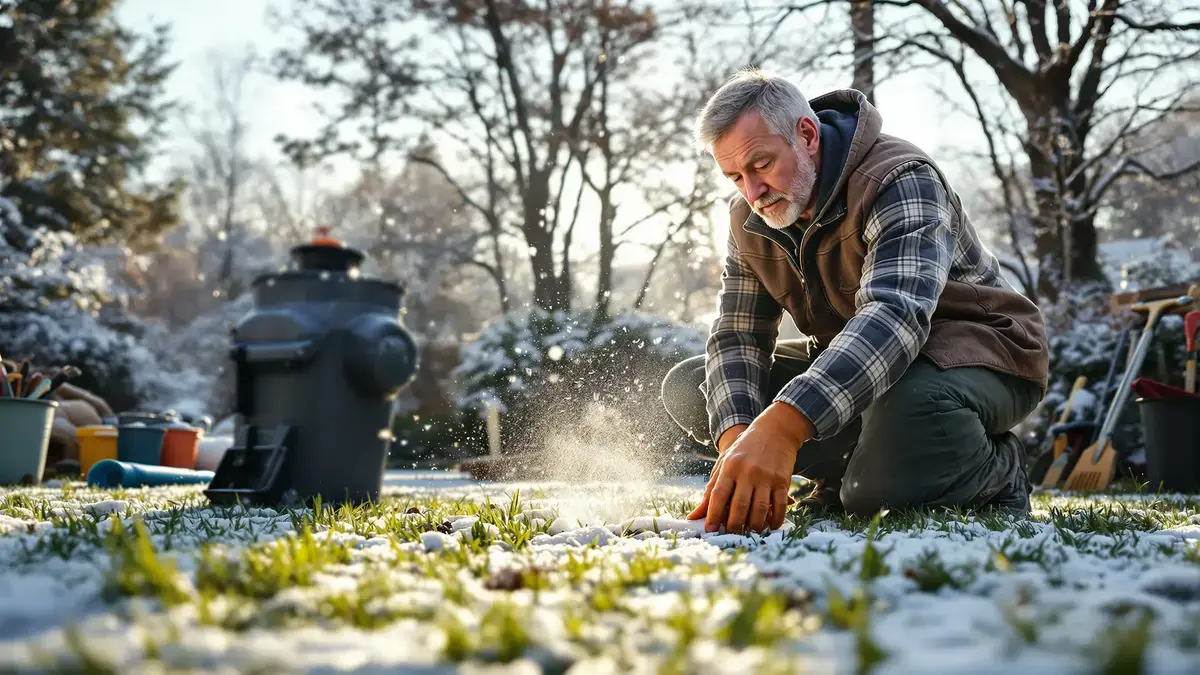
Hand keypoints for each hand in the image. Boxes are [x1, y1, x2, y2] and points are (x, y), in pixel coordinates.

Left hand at [689, 403, 813, 532]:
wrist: (775, 430)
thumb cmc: (745, 450)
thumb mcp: (725, 463)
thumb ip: (711, 489)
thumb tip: (694, 516)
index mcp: (730, 467)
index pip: (718, 494)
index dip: (713, 514)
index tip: (709, 530)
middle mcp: (747, 472)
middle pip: (739, 506)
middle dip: (733, 525)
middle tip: (731, 534)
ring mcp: (766, 477)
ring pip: (759, 509)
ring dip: (754, 526)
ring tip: (749, 532)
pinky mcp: (782, 481)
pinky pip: (779, 505)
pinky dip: (775, 520)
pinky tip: (769, 526)